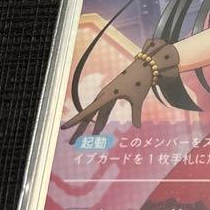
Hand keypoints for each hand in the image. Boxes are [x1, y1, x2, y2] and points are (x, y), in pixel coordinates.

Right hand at [60, 39, 179, 143]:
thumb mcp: (138, 98)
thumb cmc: (141, 81)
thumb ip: (136, 113)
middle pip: (89, 115)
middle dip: (80, 129)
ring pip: (96, 113)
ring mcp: (108, 95)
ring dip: (92, 126)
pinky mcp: (113, 95)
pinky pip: (104, 110)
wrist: (145, 67)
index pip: (88, 111)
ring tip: (86, 140)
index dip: (75, 120)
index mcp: (107, 96)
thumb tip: (138, 127)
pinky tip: (98, 130)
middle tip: (72, 143)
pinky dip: (101, 120)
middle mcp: (104, 96)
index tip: (64, 127)